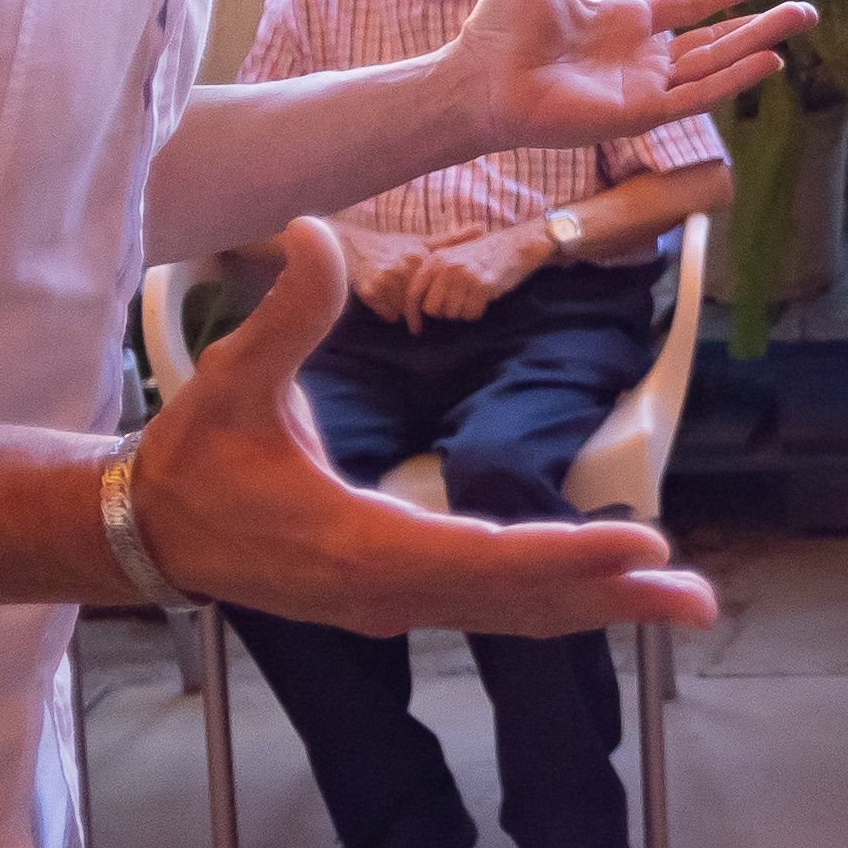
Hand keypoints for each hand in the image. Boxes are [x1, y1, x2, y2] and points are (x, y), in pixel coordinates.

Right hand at [131, 220, 713, 639]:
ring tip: (681, 602)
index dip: (564, 554)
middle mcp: (389, 592)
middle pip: (520, 603)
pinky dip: (554, 600)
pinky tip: (603, 591)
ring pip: (512, 614)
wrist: (147, 532)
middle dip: (613, 598)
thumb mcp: (235, 378)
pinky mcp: (395, 600)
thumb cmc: (195, 457)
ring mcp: (394, 605)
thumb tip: (312, 232)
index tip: (639, 548)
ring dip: (597, 605)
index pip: (482, 559)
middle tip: (699, 600)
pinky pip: (492, 608)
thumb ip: (288, 312)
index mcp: (359, 546)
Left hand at [390, 224, 540, 328]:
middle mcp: (446, 267)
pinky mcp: (482, 285)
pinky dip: (477, 312)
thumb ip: (432, 276)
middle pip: (432, 309)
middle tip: (459, 304)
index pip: (414, 294)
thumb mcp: (451, 257)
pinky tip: (484, 299)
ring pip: (452, 314)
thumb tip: (415, 308)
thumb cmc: (481, 256)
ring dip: (463, 312)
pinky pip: (471, 314)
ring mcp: (464, 275)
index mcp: (435, 260)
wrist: (514, 247)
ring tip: (474, 297)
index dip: (413, 315)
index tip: (417, 330)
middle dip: (444, 313)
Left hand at [442, 0, 812, 154]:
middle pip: (716, 38)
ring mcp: (644, 86)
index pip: (690, 5)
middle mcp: (642, 55)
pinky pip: (698, 95)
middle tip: (806, 11)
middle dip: (761, 24)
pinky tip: (768, 61)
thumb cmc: (498, 27)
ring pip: (716, 64)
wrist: (478, 80)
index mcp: (624, 21)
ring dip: (758, 45)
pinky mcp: (639, 113)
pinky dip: (733, 79)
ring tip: (799, 24)